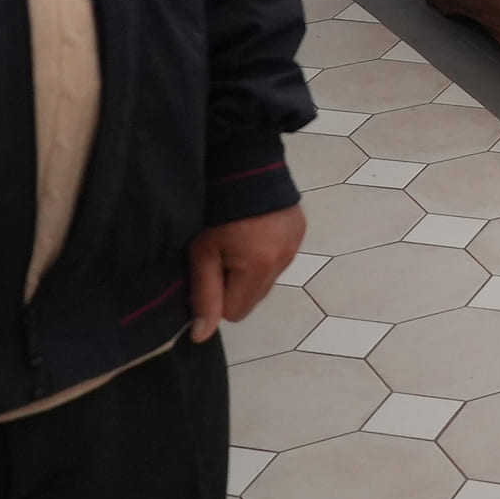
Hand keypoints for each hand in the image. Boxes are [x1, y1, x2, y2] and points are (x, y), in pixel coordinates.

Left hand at [189, 204, 309, 341]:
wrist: (245, 161)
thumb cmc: (216, 208)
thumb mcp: (202, 252)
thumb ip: (204, 296)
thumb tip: (200, 337)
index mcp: (259, 268)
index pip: (235, 313)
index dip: (217, 296)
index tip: (208, 270)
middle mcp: (283, 261)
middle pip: (253, 298)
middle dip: (234, 285)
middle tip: (220, 254)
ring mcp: (295, 246)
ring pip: (266, 280)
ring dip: (250, 270)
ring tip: (236, 239)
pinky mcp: (300, 231)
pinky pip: (278, 259)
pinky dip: (265, 253)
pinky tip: (253, 231)